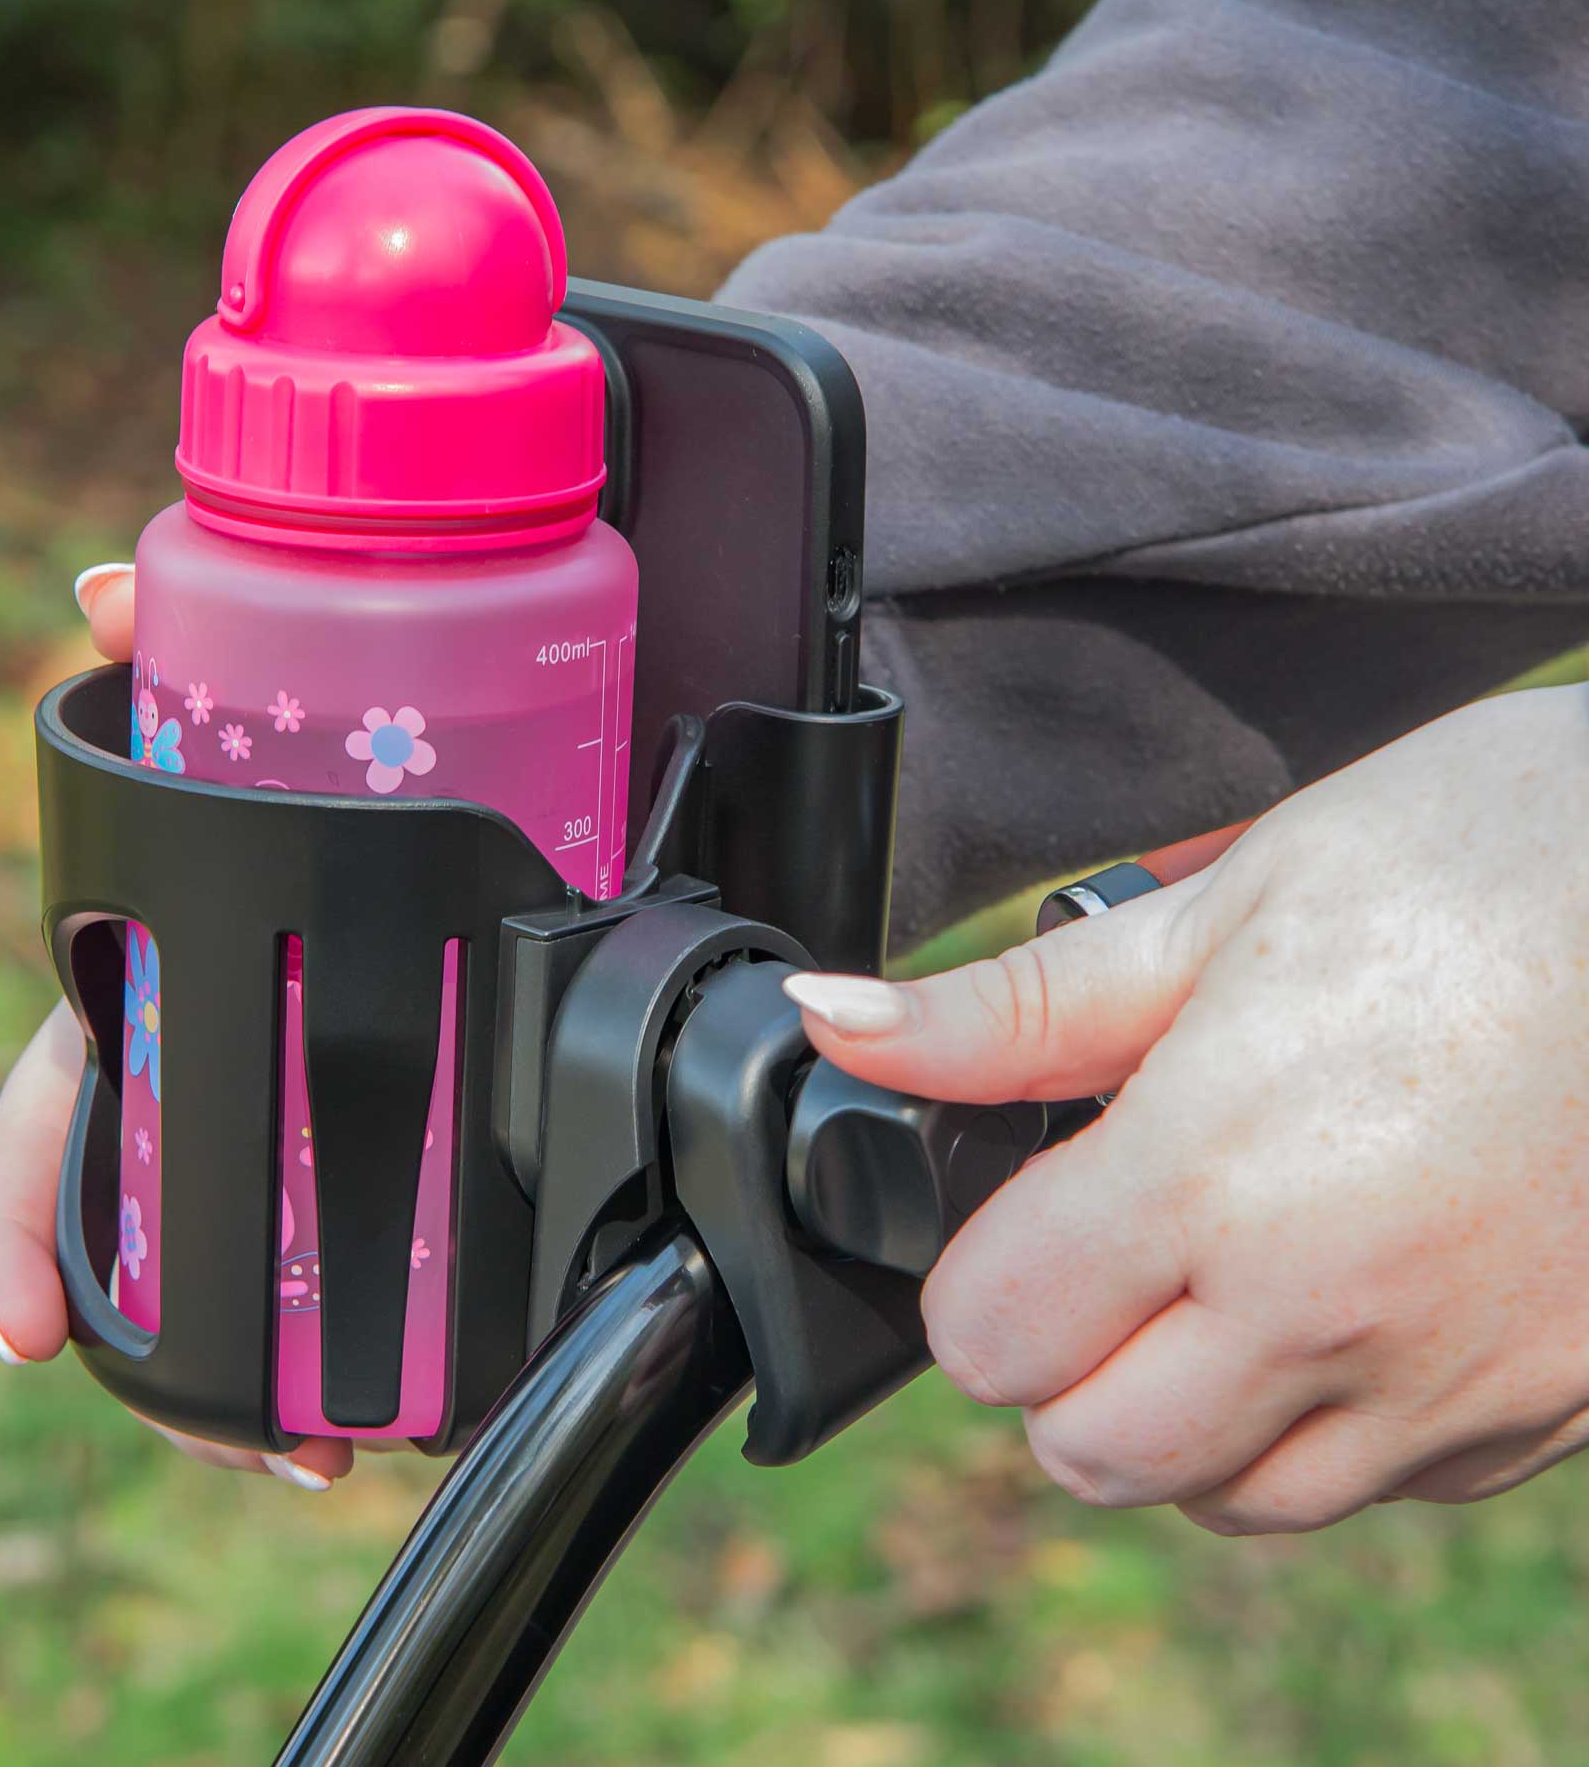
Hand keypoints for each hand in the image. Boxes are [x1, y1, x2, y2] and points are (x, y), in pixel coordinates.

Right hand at [0, 562, 351, 1491]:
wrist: (429, 758)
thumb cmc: (300, 754)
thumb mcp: (231, 711)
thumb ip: (166, 647)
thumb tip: (96, 591)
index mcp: (142, 989)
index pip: (51, 1115)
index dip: (18, 1224)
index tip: (17, 1334)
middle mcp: (200, 1059)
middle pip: (162, 1238)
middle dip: (185, 1362)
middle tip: (265, 1445)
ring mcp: (283, 1090)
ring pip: (253, 1260)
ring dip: (284, 1367)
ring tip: (339, 1452)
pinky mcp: (376, 1102)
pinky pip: (355, 1224)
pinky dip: (377, 1306)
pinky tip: (420, 1371)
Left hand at [783, 685, 1588, 1535]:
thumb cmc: (1500, 858)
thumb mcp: (1230, 900)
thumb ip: (1017, 1004)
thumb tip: (838, 1021)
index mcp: (1218, 1175)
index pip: (994, 1333)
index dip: (974, 1270)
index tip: (1016, 1201)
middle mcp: (1332, 1314)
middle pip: (1091, 1451)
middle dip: (1055, 1357)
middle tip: (1100, 1235)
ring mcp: (1454, 1383)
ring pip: (1232, 1497)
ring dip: (1180, 1411)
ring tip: (1219, 1264)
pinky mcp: (1550, 1410)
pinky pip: (1380, 1485)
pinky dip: (1320, 1423)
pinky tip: (1345, 1291)